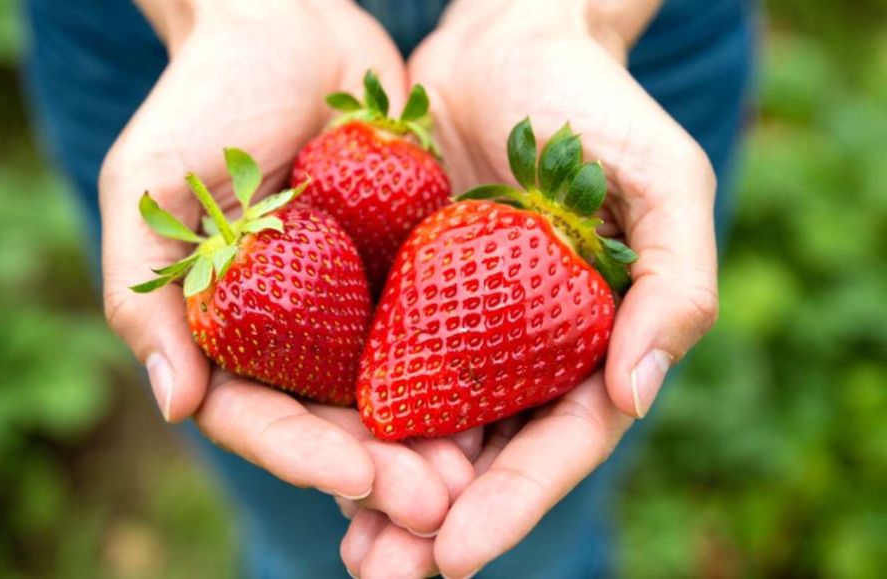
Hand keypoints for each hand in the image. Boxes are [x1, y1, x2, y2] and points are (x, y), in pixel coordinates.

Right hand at [99, 0, 466, 525]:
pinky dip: (465, 371)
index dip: (305, 457)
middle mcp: (292, 331)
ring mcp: (351, 303)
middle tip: (437, 506)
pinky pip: (440, 328)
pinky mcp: (406, 266)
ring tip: (475, 478)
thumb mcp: (147, 191)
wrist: (287, 22)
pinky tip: (504, 403)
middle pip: (335, 425)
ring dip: (431, 441)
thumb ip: (146, 300)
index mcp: (227, 330)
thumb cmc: (202, 100)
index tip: (360, 481)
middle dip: (381, 471)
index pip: (260, 417)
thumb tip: (175, 408)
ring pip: (393, 392)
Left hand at [381, 0, 717, 573]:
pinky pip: (376, 364)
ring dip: (385, 492)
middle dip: (437, 521)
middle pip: (484, 456)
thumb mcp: (664, 183)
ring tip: (350, 550)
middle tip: (386, 574)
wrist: (507, 40)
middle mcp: (524, 349)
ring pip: (425, 428)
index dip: (512, 504)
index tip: (456, 554)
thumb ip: (673, 286)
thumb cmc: (595, 107)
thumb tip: (635, 396)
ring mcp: (461, 326)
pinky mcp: (404, 294)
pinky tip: (314, 457)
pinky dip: (351, 416)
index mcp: (592, 342)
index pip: (556, 443)